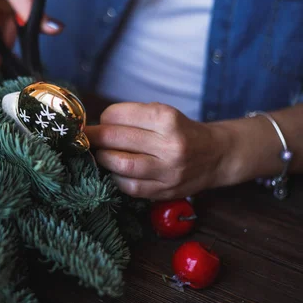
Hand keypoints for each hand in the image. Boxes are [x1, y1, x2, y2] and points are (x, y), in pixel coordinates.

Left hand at [85, 102, 232, 199]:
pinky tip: (115, 172)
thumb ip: (131, 117)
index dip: (103, 118)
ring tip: (101, 154)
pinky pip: (130, 187)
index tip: (100, 122)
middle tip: (87, 139)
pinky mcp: (166, 190)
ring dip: (103, 159)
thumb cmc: (180, 131)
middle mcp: (169, 144)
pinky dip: (116, 179)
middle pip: (115, 139)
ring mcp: (169, 170)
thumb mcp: (162, 112)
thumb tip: (94, 125)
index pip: (118, 115)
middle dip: (95, 138)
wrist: (216, 155)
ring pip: (121, 165)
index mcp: (166, 118)